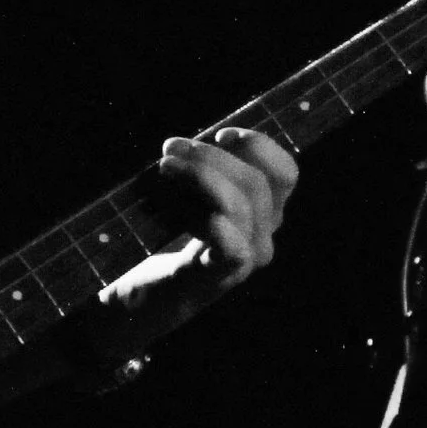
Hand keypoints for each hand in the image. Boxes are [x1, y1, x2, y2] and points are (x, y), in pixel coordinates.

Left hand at [155, 125, 297, 288]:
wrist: (142, 293)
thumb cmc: (162, 237)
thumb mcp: (188, 192)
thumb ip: (208, 166)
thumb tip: (212, 138)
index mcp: (263, 212)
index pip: (285, 173)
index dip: (259, 146)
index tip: (220, 134)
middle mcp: (262, 236)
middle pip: (257, 183)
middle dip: (212, 156)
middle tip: (171, 148)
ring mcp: (245, 260)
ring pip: (242, 207)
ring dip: (201, 177)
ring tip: (165, 168)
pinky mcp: (219, 279)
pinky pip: (234, 248)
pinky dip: (213, 224)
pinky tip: (183, 211)